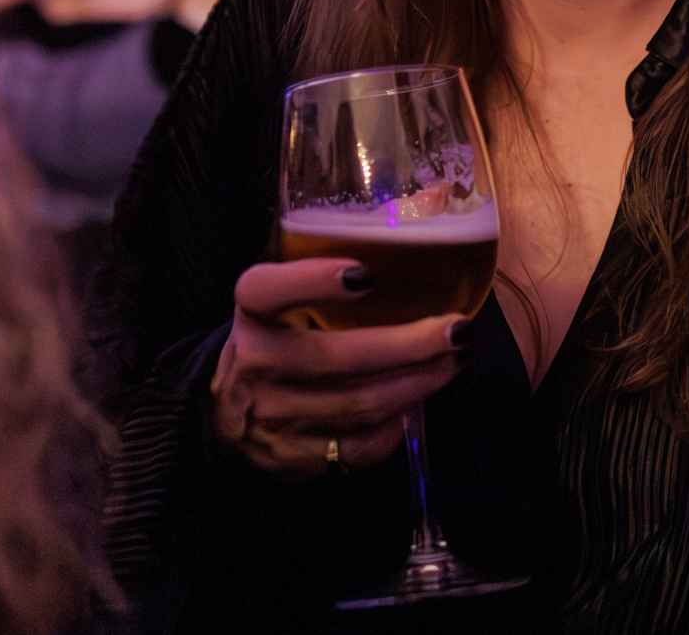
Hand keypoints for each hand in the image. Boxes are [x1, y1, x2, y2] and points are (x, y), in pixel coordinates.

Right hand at [210, 259, 468, 477]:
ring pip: (359, 404)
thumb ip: (328, 273)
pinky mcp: (293, 458)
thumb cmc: (278, 338)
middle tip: (458, 330)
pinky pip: (358, 446)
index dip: (313, 281)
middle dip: (409, 345)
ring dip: (418, 383)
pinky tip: (417, 402)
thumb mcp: (283, 301)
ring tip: (454, 361)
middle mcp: (254, 364)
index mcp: (251, 314)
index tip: (367, 275)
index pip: (266, 291)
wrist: (230, 411)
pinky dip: (395, 426)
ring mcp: (271, 418)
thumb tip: (424, 231)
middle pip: (336, 357)